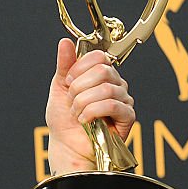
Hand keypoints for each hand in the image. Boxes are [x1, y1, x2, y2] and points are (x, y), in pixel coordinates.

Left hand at [45, 38, 135, 173]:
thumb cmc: (64, 120)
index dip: (79, 68)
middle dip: (79, 88)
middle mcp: (115, 84)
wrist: (66, 146)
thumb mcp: (59, 88)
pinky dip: (93, 112)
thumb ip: (64, 65)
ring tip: (77, 114)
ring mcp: (123, 100)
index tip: (68, 83)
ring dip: (83, 103)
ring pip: (106, 89)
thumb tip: (65, 42)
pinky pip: (113, 105)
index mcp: (101, 75)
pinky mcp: (127, 117)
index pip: (99, 56)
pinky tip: (85, 121)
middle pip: (103, 71)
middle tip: (72, 101)